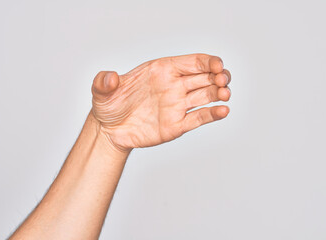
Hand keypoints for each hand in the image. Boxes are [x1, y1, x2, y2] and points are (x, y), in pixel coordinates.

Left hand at [91, 53, 230, 151]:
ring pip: (206, 96)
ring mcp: (177, 106)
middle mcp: (174, 86)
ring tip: (225, 95)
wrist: (109, 131)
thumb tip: (110, 78)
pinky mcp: (176, 125)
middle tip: (222, 80)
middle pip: (205, 77)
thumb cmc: (108, 106)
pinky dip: (213, 115)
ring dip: (219, 94)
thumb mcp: (100, 91)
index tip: (217, 65)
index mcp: (162, 70)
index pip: (192, 62)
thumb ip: (103, 81)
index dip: (208, 61)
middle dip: (218, 76)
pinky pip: (198, 118)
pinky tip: (223, 111)